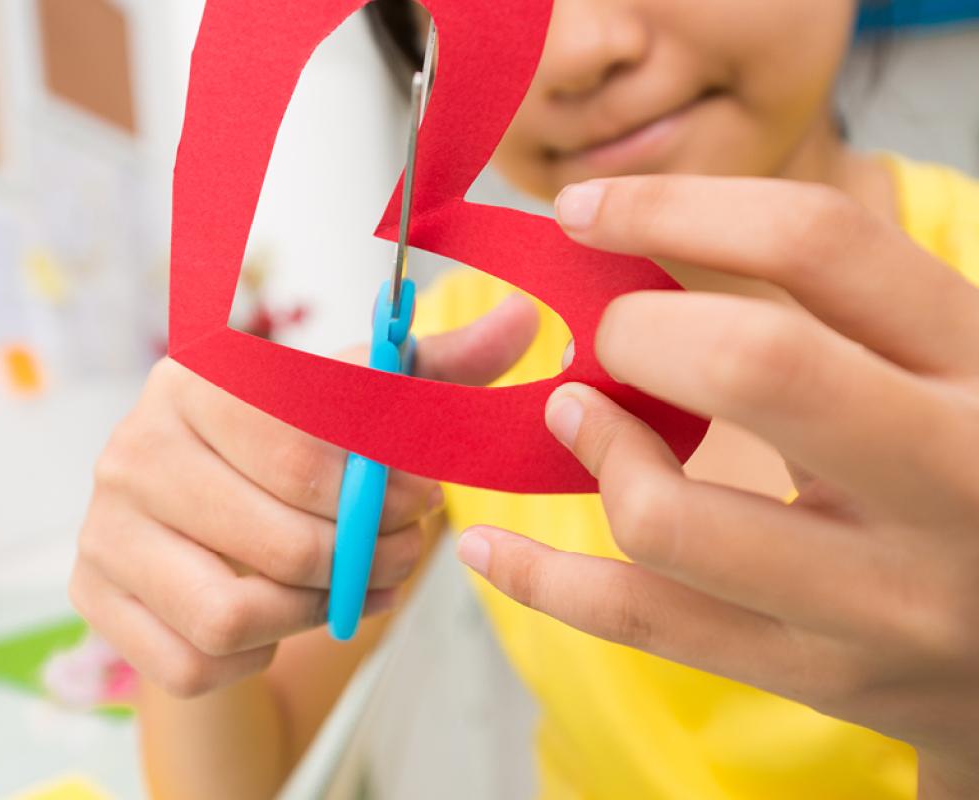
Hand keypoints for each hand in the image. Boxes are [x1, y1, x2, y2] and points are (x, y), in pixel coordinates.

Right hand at [71, 295, 537, 697]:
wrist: (198, 524)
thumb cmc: (286, 458)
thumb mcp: (357, 407)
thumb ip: (433, 370)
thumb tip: (523, 316)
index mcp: (194, 381)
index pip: (300, 446)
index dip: (382, 489)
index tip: (426, 502)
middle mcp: (133, 447)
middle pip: (277, 537)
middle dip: (363, 561)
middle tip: (401, 558)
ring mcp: (103, 528)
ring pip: (233, 611)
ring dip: (312, 612)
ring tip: (348, 589)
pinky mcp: (93, 597)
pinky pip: (192, 660)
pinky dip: (252, 653)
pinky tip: (276, 618)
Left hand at [456, 176, 978, 796]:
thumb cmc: (967, 470)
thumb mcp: (938, 365)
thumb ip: (824, 310)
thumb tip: (633, 249)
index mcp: (977, 362)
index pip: (815, 242)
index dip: (672, 207)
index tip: (585, 209)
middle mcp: (948, 476)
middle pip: (750, 364)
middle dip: (635, 332)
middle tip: (607, 336)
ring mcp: (880, 595)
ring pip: (670, 517)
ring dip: (593, 450)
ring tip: (575, 420)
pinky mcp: (815, 673)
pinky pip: (641, 621)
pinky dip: (543, 580)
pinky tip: (491, 548)